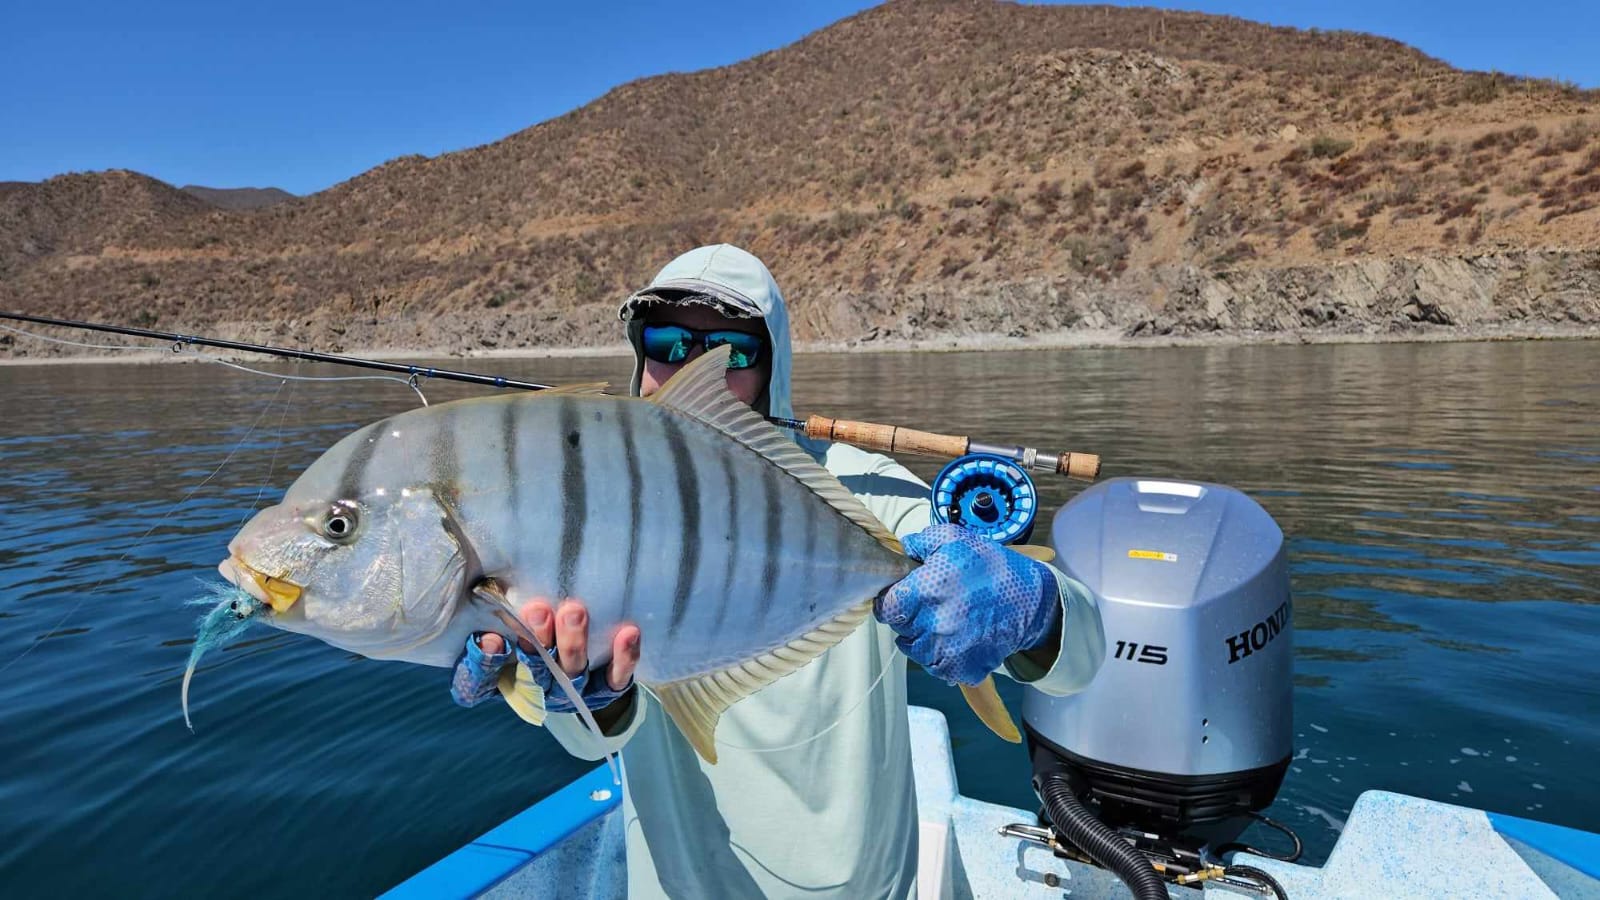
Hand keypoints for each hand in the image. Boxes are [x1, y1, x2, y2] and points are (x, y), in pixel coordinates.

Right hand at [451, 599, 640, 712]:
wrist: (590, 674)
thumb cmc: (540, 646)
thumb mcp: (510, 638)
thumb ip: (492, 632)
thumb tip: (490, 630)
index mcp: (510, 677)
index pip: (485, 678)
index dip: (485, 662)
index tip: (491, 639)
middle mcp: (543, 686)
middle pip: (536, 667)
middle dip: (537, 638)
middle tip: (538, 609)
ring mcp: (577, 688)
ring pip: (574, 669)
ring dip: (574, 641)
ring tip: (574, 611)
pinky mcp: (608, 688)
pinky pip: (616, 676)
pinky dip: (623, 656)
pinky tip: (629, 632)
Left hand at [875, 524, 1059, 684]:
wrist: (1031, 601)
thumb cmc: (992, 567)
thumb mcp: (955, 539)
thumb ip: (921, 541)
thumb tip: (903, 550)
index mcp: (927, 591)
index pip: (887, 607)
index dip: (892, 600)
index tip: (904, 596)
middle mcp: (934, 624)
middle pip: (900, 628)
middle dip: (909, 616)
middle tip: (931, 605)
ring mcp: (947, 651)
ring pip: (915, 650)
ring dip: (923, 637)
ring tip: (946, 621)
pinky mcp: (960, 669)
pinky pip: (935, 668)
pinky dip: (941, 656)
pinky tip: (957, 638)